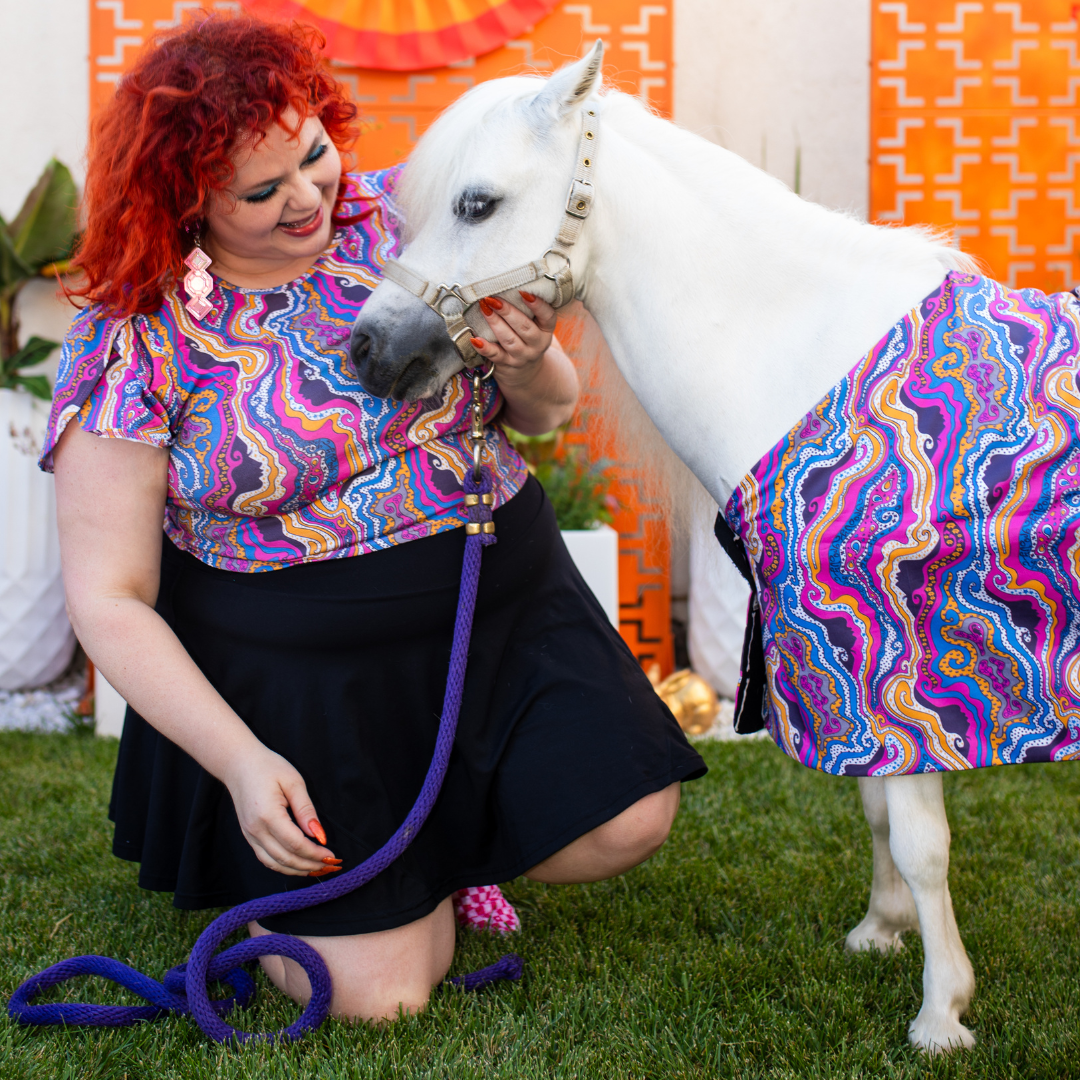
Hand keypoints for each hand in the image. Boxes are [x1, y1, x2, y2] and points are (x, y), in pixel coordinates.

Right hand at [223, 746, 341, 876]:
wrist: (238, 764)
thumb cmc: (268, 767)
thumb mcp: (294, 781)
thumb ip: (306, 809)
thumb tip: (319, 834)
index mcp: (268, 815)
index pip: (295, 843)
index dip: (315, 853)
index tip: (332, 856)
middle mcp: (256, 830)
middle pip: (286, 858)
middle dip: (309, 865)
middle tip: (330, 866)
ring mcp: (249, 835)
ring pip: (274, 863)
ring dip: (297, 870)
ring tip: (317, 868)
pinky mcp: (248, 836)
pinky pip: (266, 858)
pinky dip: (283, 866)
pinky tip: (298, 864)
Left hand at [469, 291, 556, 391]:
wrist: (526, 372)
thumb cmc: (527, 338)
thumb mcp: (536, 326)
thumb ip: (528, 310)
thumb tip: (508, 281)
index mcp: (546, 330)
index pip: (547, 317)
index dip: (538, 305)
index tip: (524, 292)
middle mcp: (537, 344)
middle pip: (524, 327)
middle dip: (508, 311)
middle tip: (493, 298)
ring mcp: (522, 356)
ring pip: (509, 340)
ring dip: (495, 323)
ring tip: (484, 309)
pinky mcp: (507, 364)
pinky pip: (495, 356)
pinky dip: (485, 347)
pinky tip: (475, 339)